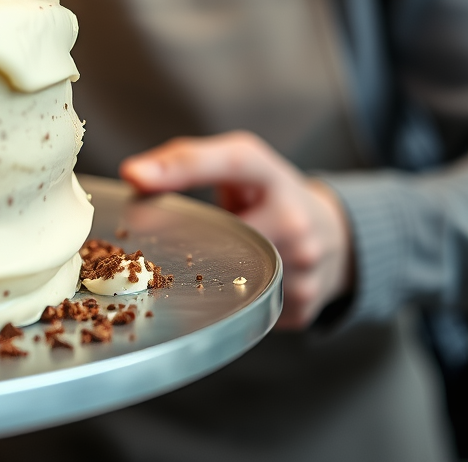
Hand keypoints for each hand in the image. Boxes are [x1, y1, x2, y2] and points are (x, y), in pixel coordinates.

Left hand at [120, 131, 353, 328]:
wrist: (334, 235)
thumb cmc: (267, 193)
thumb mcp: (238, 164)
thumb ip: (186, 162)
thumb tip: (133, 176)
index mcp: (270, 175)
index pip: (230, 161)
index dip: (180, 168)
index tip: (134, 176)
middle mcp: (294, 219)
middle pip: (218, 236)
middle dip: (190, 242)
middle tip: (170, 245)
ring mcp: (302, 267)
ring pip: (225, 277)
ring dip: (208, 273)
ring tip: (215, 260)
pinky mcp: (301, 306)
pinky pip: (243, 307)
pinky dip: (230, 296)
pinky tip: (239, 281)